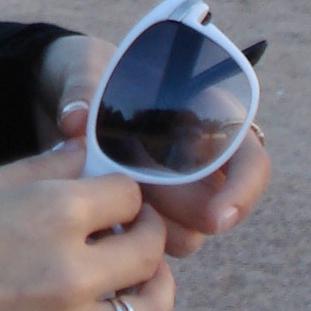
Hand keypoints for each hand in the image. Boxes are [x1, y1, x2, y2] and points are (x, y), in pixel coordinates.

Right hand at [0, 142, 201, 310]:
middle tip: (121, 232)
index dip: (117, 189)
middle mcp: (69, 271)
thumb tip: (87, 155)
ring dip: (155, 291)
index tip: (104, 195)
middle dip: (142, 232)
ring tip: (140, 281)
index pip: (126, 192)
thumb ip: (42, 171)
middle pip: (149, 248)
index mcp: (50, 212)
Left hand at [36, 34, 272, 257]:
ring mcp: (174, 194)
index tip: (219, 218)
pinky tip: (98, 214)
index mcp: (206, 118)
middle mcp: (199, 164)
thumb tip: (75, 120)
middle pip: (214, 210)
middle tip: (134, 190)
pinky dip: (127, 236)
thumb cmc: (87, 71)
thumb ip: (83, 87)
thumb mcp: (84, 65)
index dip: (243, 191)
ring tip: (107, 191)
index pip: (251, 162)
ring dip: (150, 225)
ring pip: (184, 234)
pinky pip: (150, 245)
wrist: (60, 94)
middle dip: (176, 208)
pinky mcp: (144, 216)